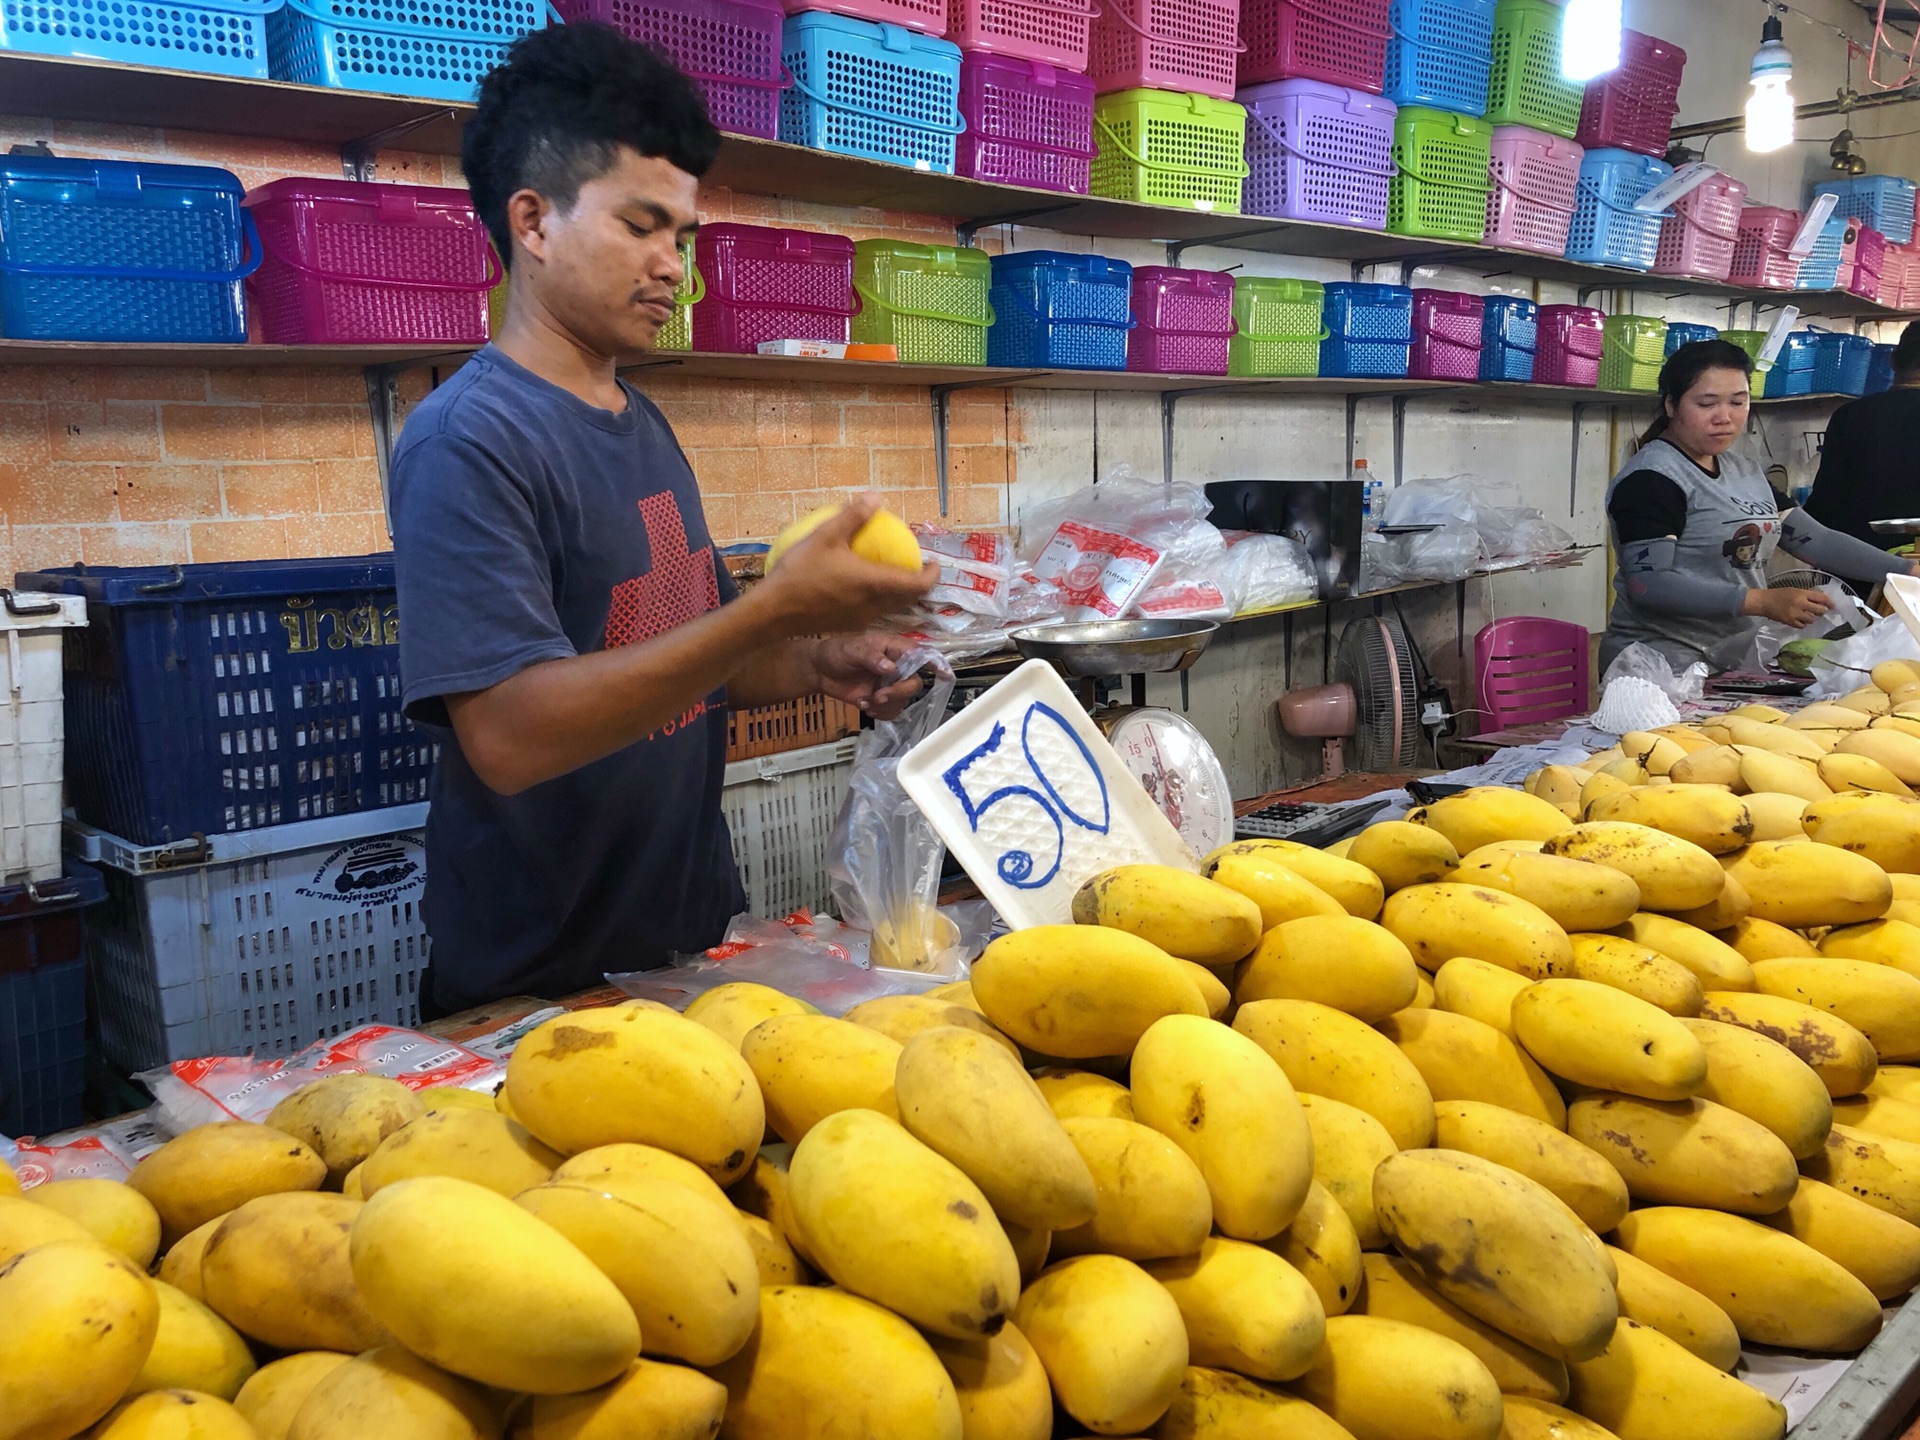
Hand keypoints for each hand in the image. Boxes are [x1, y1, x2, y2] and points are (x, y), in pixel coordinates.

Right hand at [754, 494, 936, 636]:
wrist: (774, 611)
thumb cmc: (800, 572)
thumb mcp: (825, 536)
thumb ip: (853, 516)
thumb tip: (875, 496)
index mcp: (875, 584)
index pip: (918, 585)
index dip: (932, 575)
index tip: (933, 562)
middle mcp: (874, 606)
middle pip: (908, 599)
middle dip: (918, 583)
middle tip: (914, 565)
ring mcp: (861, 619)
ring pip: (891, 607)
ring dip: (898, 592)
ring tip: (891, 573)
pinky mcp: (847, 625)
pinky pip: (873, 612)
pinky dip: (879, 599)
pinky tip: (863, 586)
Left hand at [813, 633, 925, 718]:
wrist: (819, 671)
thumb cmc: (836, 652)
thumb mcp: (851, 649)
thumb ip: (871, 656)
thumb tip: (890, 668)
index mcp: (894, 648)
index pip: (920, 654)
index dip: (935, 663)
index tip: (945, 674)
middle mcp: (897, 666)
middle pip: (914, 683)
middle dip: (898, 693)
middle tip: (879, 696)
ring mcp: (890, 684)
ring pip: (904, 700)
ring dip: (886, 706)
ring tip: (866, 702)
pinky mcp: (882, 699)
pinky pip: (892, 711)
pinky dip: (880, 714)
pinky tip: (865, 707)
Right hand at [1744, 587, 1832, 626]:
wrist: (1764, 602)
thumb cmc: (1779, 594)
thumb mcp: (1795, 590)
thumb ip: (1807, 595)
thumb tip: (1821, 601)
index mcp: (1802, 594)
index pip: (1821, 598)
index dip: (1829, 603)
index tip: (1832, 606)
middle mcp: (1800, 604)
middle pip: (1819, 610)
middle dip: (1821, 611)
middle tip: (1819, 611)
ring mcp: (1795, 614)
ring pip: (1811, 619)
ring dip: (1811, 618)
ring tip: (1806, 615)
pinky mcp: (1790, 622)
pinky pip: (1802, 626)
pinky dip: (1802, 623)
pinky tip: (1799, 620)